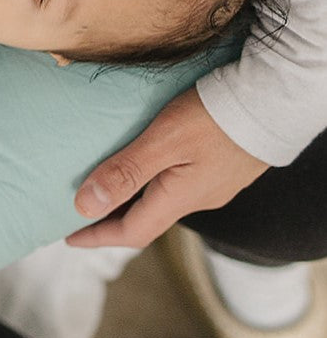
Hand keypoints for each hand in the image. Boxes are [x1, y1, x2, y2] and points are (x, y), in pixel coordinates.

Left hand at [66, 87, 268, 248]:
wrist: (269, 100)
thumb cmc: (214, 117)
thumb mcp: (163, 142)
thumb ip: (126, 172)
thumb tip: (85, 206)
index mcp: (179, 199)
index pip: (131, 231)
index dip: (98, 236)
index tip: (68, 237)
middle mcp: (197, 198)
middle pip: (146, 220)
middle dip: (112, 221)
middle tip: (80, 215)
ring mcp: (211, 183)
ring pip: (161, 201)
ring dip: (131, 200)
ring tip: (105, 189)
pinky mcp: (220, 166)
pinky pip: (176, 184)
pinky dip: (150, 184)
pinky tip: (143, 166)